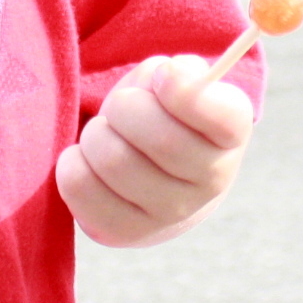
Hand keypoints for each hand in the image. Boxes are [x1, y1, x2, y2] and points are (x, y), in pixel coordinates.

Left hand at [54, 54, 255, 246]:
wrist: (155, 179)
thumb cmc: (163, 116)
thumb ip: (177, 70)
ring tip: (105, 134)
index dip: (181, 88)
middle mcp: (211, 181)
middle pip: (159, 138)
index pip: (222, 116)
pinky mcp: (126, 232)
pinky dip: (72, 162)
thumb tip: (168, 75)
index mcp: (230, 135)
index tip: (162, 76)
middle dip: (125, 106)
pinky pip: (81, 187)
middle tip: (122, 107)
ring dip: (96, 134)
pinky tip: (87, 159)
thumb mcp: (176, 83)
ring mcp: (170, 214)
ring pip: (114, 160)